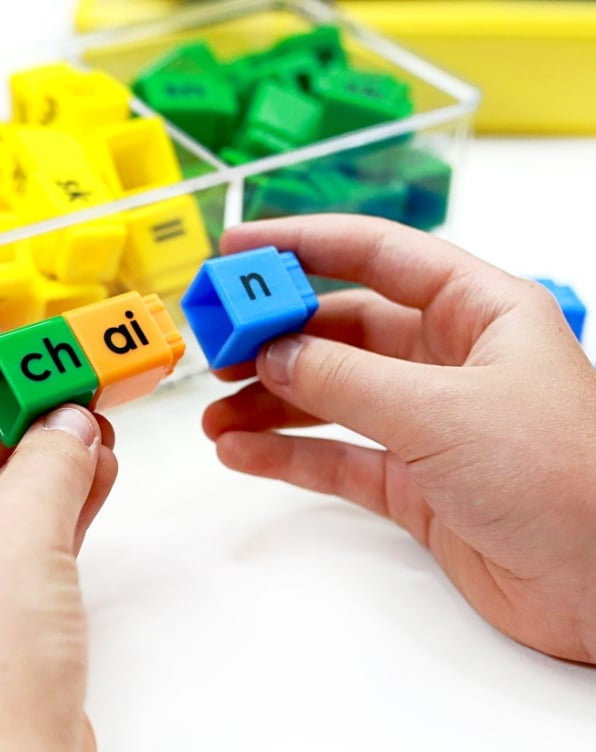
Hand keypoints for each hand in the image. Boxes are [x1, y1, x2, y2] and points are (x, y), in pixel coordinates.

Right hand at [203, 214, 595, 664]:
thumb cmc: (565, 478)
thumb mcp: (443, 411)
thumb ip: (347, 379)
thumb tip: (274, 351)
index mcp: (479, 311)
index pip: (377, 255)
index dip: (304, 244)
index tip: (239, 248)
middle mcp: (450, 360)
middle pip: (343, 329)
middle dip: (276, 334)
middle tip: (217, 342)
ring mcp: (429, 423)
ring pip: (331, 395)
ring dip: (271, 400)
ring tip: (215, 410)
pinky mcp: (414, 483)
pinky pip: (336, 456)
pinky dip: (287, 454)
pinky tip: (240, 452)